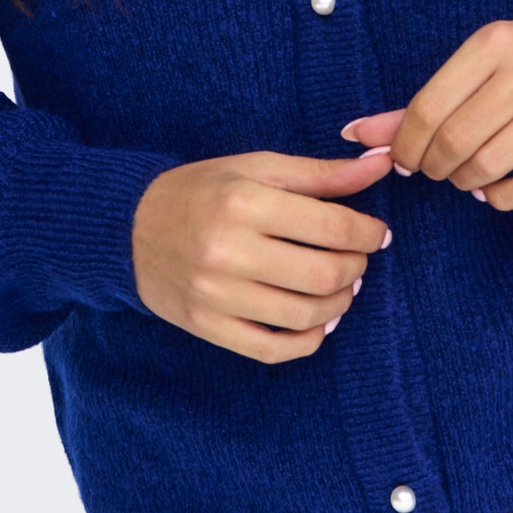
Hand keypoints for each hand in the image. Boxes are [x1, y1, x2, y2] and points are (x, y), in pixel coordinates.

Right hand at [131, 148, 392, 362]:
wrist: (131, 229)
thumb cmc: (203, 190)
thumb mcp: (257, 167)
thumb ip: (321, 172)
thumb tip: (381, 163)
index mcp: (244, 200)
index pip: (330, 224)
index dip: (367, 231)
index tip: (377, 232)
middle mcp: (229, 249)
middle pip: (323, 273)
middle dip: (356, 266)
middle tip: (358, 257)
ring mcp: (217, 295)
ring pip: (304, 316)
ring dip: (339, 303)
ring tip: (340, 286)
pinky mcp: (209, 328)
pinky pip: (274, 349)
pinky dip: (307, 340)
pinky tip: (316, 320)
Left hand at [340, 19, 512, 210]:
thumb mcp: (470, 67)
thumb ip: (415, 104)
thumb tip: (354, 135)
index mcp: (493, 42)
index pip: (429, 107)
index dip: (406, 143)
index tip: (403, 158)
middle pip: (456, 140)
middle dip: (433, 165)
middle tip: (432, 168)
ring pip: (489, 166)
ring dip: (464, 181)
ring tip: (462, 174)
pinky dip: (500, 198)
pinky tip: (492, 188)